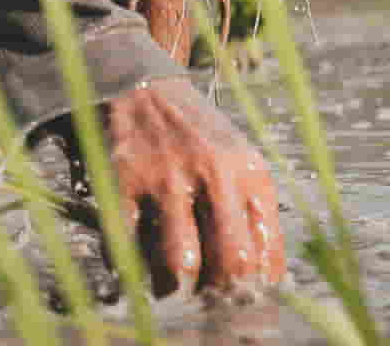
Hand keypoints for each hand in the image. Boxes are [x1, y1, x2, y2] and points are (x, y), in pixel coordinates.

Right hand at [94, 76, 284, 296]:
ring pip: (179, 262)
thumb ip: (255, 215)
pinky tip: (133, 265)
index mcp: (249, 173)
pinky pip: (127, 244)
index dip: (253, 289)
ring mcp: (167, 177)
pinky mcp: (124, 179)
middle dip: (219, 295)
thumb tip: (266, 281)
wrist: (144, 86)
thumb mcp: (240, 163)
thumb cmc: (199, 137)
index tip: (241, 302)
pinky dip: (129, 266)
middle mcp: (214, 173)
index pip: (264, 252)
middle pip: (230, 261)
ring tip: (172, 289)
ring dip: (175, 288)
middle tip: (207, 302)